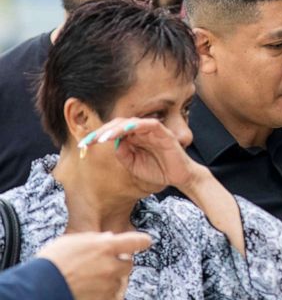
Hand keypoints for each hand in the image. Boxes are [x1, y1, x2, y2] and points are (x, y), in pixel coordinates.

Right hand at [36, 231, 152, 299]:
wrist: (40, 292)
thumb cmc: (51, 265)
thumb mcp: (71, 241)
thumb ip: (94, 239)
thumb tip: (109, 238)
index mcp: (105, 247)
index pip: (134, 241)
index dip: (141, 241)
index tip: (146, 241)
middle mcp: (112, 265)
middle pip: (128, 263)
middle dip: (119, 262)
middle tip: (102, 265)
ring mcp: (111, 284)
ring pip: (121, 280)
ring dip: (112, 279)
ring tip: (90, 281)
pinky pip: (116, 295)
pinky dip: (108, 293)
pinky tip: (92, 291)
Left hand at [80, 117, 195, 190]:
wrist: (180, 178)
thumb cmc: (158, 170)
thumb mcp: (134, 165)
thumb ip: (123, 154)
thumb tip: (113, 143)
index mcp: (132, 138)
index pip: (112, 132)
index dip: (96, 137)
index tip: (83, 145)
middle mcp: (140, 131)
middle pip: (117, 124)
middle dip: (101, 132)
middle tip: (88, 141)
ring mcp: (151, 130)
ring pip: (129, 122)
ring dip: (114, 129)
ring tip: (101, 139)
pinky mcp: (163, 132)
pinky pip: (147, 124)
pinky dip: (135, 125)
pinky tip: (123, 131)